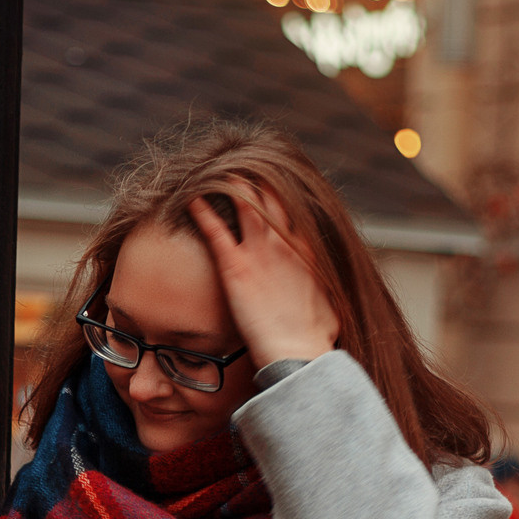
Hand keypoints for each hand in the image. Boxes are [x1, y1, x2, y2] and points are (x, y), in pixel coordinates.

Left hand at [188, 185, 338, 366]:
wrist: (299, 354)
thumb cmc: (313, 339)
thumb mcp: (328, 306)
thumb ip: (320, 291)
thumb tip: (324, 299)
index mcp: (306, 251)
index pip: (292, 211)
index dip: (279, 194)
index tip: (269, 178)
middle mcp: (284, 244)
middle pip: (270, 199)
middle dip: (255, 181)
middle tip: (241, 164)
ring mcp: (260, 252)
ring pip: (244, 206)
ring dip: (231, 187)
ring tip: (216, 170)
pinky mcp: (236, 268)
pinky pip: (216, 232)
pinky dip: (203, 214)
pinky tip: (190, 198)